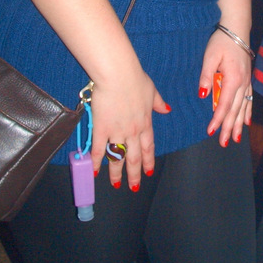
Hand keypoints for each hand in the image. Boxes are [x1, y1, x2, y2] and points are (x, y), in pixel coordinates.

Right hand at [89, 60, 168, 189]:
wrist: (118, 75)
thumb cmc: (135, 79)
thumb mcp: (152, 90)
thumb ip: (158, 103)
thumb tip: (167, 109)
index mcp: (146, 122)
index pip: (148, 146)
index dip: (149, 160)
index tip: (148, 172)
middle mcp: (133, 131)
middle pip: (135, 157)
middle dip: (135, 174)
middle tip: (134, 187)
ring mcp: (117, 131)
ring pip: (118, 157)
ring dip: (117, 173)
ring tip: (116, 185)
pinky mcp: (101, 128)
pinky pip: (98, 149)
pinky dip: (96, 161)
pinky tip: (95, 171)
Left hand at [199, 28, 252, 146]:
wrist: (237, 29)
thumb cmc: (221, 41)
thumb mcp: (209, 56)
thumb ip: (206, 76)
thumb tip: (202, 95)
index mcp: (233, 79)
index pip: (224, 104)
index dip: (218, 119)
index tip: (210, 131)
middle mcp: (243, 83)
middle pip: (235, 110)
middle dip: (229, 128)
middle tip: (224, 143)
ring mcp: (247, 82)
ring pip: (243, 108)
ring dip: (239, 124)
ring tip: (236, 139)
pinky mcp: (248, 79)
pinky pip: (249, 100)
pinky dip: (248, 113)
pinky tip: (247, 123)